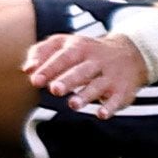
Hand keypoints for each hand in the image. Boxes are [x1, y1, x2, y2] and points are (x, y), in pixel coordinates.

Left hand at [22, 28, 149, 117]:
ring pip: (97, 85)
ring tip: (72, 104)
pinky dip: (110, 107)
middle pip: (81, 70)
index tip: (34, 79)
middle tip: (54, 89)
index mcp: (79, 47)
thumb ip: (42, 52)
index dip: (49, 68)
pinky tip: (101, 114)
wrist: (130, 53)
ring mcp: (110, 76)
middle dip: (67, 80)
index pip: (63, 57)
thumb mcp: (66, 43)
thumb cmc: (87, 52)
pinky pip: (116, 100)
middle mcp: (96, 61)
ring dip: (85, 95)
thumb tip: (27, 69)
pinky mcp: (121, 91)